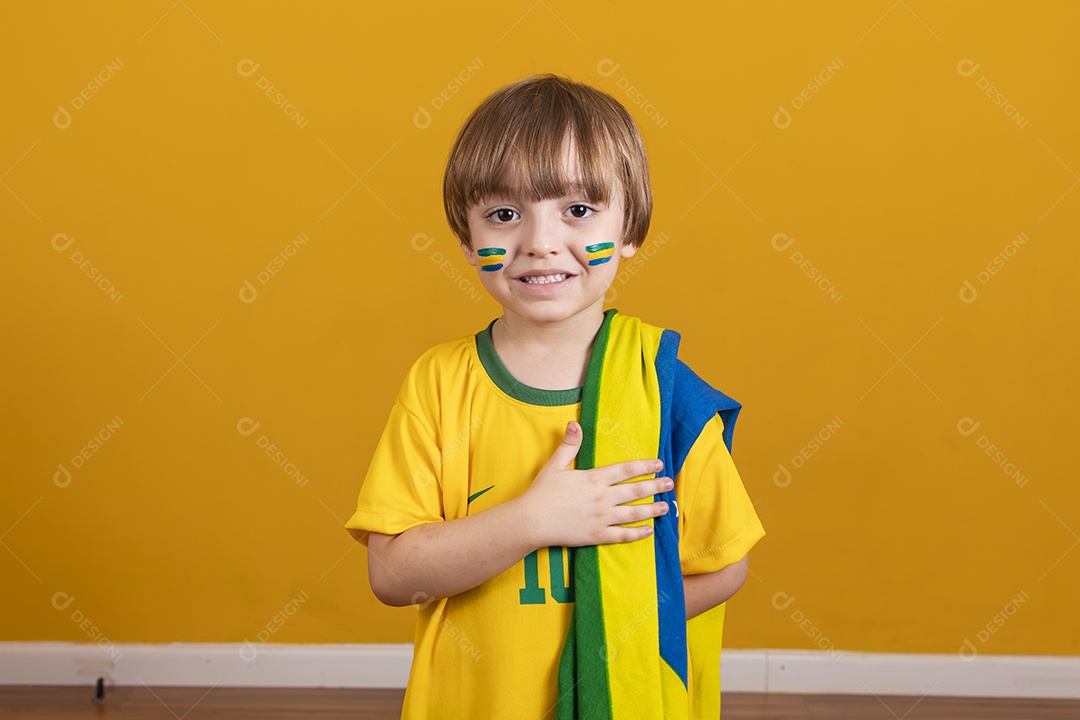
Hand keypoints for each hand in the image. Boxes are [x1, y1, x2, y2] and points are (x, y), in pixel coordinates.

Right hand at [516, 421, 672, 548]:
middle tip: (670, 484)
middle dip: (654, 486)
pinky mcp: (597, 535)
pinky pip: (622, 535)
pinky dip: (637, 534)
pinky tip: (649, 531)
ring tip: (665, 506)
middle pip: (634, 490)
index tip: (659, 463)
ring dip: (651, 509)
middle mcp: (602, 498)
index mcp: (593, 479)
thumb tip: (574, 423)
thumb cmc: (542, 492)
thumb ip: (569, 445)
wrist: (532, 521)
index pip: (625, 470)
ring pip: (633, 513)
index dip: (644, 466)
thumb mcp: (555, 465)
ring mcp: (601, 518)